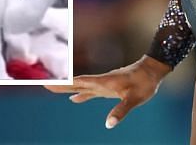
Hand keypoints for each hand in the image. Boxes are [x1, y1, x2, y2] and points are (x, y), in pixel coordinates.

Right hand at [44, 57, 167, 128]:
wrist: (152, 71)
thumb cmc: (144, 83)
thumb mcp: (135, 99)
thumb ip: (121, 110)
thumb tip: (108, 124)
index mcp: (103, 82)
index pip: (78, 82)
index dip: (63, 83)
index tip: (48, 82)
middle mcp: (100, 82)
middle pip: (76, 84)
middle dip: (60, 85)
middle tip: (43, 85)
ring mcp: (103, 84)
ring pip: (81, 87)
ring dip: (67, 89)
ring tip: (52, 90)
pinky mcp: (107, 87)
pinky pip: (89, 91)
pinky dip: (80, 95)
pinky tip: (74, 100)